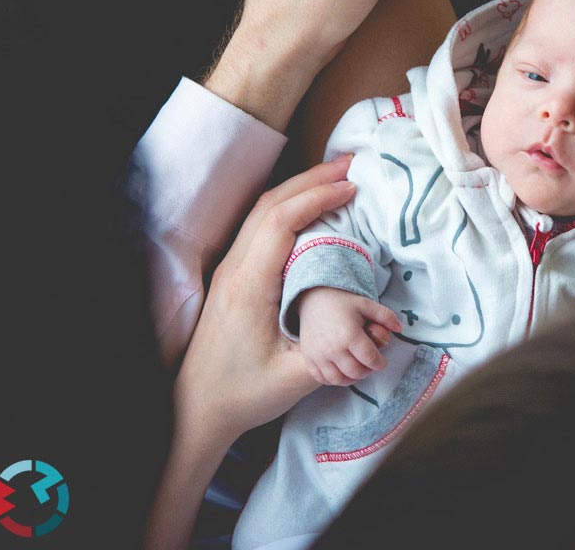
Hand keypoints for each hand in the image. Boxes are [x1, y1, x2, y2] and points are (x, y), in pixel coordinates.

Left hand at [172, 156, 360, 446]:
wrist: (195, 409)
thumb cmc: (243, 394)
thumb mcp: (296, 377)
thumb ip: (340, 349)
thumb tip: (378, 329)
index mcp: (249, 286)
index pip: (281, 222)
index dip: (317, 197)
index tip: (352, 187)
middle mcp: (235, 269)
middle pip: (270, 205)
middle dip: (312, 179)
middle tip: (351, 164)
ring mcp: (230, 270)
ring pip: (261, 211)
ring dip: (298, 188)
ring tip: (335, 176)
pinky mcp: (233, 277)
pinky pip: (259, 226)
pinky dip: (288, 206)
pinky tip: (309, 206)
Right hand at [296, 287, 401, 384]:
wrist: (314, 300)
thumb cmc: (343, 303)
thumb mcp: (366, 305)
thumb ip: (386, 316)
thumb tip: (400, 328)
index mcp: (350, 335)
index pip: (370, 359)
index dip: (379, 363)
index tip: (381, 361)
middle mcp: (333, 348)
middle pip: (356, 372)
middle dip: (367, 371)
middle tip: (370, 365)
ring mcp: (319, 355)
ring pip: (339, 379)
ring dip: (352, 377)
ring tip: (357, 368)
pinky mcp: (309, 358)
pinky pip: (322, 378)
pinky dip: (334, 379)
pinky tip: (341, 371)